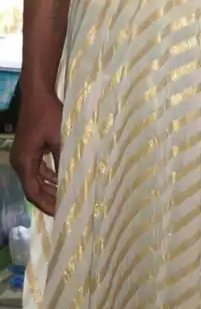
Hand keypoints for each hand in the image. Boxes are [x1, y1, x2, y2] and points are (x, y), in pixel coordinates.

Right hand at [10, 90, 62, 216]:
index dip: (45, 203)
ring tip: (65, 197)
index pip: (33, 191)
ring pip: (36, 178)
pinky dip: (48, 175)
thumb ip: (63, 158)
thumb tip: (72, 177)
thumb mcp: (59, 137)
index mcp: (24, 162)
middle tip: (65, 208)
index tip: (59, 213)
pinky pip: (38, 168)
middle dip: (48, 198)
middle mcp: (21, 162)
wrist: (38, 95)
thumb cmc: (48, 114)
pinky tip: (61, 179)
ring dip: (49, 187)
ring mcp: (24, 155)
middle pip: (33, 187)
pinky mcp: (30, 148)